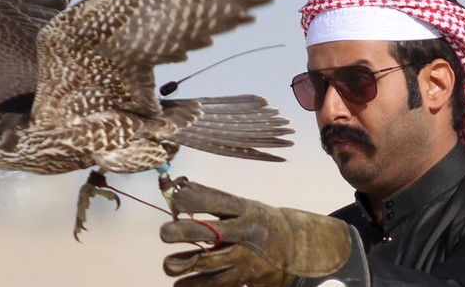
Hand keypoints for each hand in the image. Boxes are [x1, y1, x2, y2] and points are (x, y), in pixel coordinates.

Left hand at [160, 179, 354, 286]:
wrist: (300, 249)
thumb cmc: (262, 223)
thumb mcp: (245, 207)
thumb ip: (213, 201)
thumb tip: (182, 187)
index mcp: (245, 210)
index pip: (217, 202)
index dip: (194, 201)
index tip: (175, 203)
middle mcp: (245, 234)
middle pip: (210, 233)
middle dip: (184, 232)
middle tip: (165, 233)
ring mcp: (246, 259)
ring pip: (210, 265)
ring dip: (185, 266)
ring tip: (168, 266)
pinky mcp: (248, 280)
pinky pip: (219, 286)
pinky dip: (197, 285)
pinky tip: (182, 285)